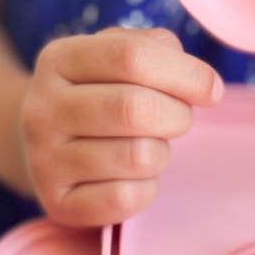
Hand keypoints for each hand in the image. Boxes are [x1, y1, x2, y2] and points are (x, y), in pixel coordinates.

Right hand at [20, 27, 222, 225]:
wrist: (47, 148)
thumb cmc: (100, 96)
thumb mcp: (116, 58)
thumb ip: (156, 51)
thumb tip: (201, 81)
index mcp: (57, 60)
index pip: (131, 55)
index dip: (185, 73)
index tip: (212, 90)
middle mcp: (42, 108)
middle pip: (135, 108)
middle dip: (177, 116)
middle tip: (179, 120)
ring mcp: (45, 159)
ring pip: (137, 156)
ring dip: (161, 154)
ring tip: (148, 147)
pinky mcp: (58, 203)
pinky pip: (126, 198)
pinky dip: (146, 189)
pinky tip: (133, 179)